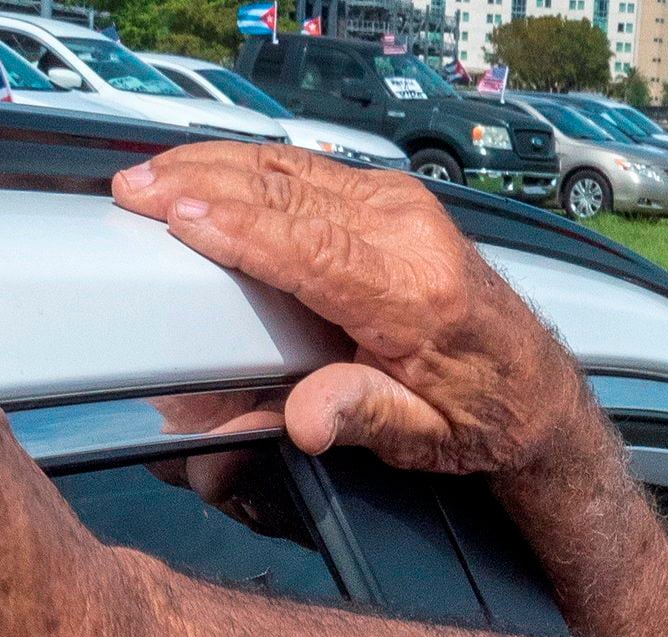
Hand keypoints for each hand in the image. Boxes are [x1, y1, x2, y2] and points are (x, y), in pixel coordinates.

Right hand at [109, 145, 600, 480]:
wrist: (536, 392)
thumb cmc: (480, 418)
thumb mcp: (426, 439)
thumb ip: (365, 417)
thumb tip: (307, 420)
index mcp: (415, 293)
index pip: (308, 245)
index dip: (235, 228)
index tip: (172, 215)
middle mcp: (409, 234)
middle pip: (287, 192)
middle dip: (201, 185)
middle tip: (131, 190)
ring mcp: (401, 207)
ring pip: (291, 169)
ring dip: (214, 167)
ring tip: (148, 174)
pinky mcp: (392, 199)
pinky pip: (307, 170)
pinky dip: (248, 168)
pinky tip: (203, 171)